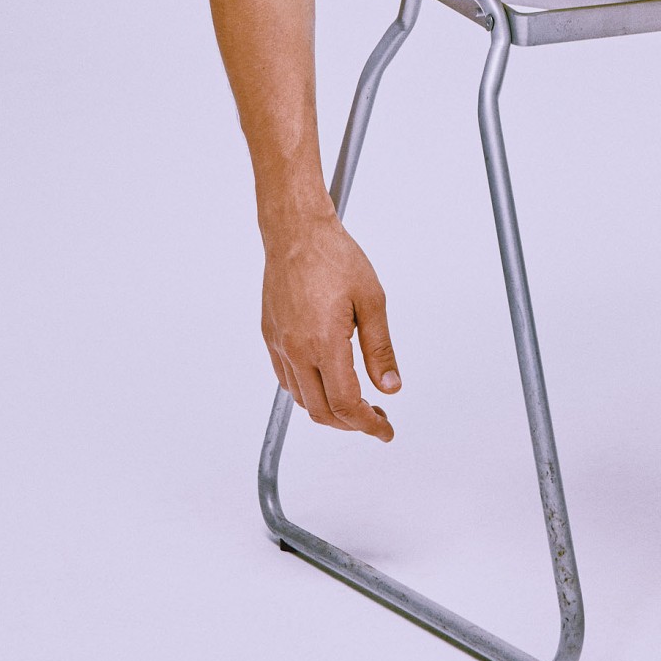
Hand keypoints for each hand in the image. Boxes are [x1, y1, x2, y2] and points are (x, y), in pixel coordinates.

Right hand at [262, 210, 399, 439]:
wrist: (295, 231)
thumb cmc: (335, 257)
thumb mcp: (372, 300)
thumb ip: (380, 349)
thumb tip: (390, 388)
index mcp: (323, 343)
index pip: (346, 404)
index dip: (367, 424)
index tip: (385, 430)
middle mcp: (296, 350)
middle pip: (322, 411)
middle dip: (351, 424)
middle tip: (377, 418)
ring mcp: (279, 344)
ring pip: (301, 399)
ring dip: (329, 410)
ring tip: (357, 401)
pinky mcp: (270, 335)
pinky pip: (287, 379)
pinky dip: (308, 392)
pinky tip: (328, 380)